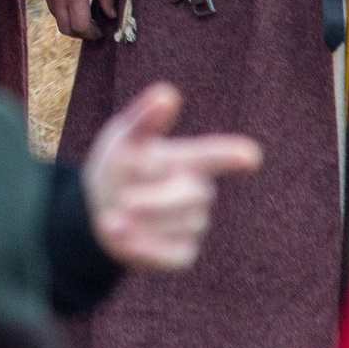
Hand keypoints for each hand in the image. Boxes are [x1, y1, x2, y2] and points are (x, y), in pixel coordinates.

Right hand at [42, 0, 115, 40]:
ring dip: (69, 19)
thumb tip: (110, 15)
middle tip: (92, 26)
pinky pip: (49, 2)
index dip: (92, 34)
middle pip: (65, 27)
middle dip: (79, 32)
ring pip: (56, 15)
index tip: (100, 32)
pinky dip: (61, 5)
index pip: (80, 26)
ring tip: (83, 7)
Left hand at [81, 83, 263, 272]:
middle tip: (124, 201)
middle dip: (157, 200)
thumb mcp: (124, 137)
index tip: (251, 155)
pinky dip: (140, 246)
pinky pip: (169, 254)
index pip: (213, 156)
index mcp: (188, 159)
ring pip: (178, 226)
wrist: (97, 207)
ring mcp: (194, 224)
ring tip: (112, 214)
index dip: (230, 154)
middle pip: (192, 195)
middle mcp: (198, 191)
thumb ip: (145, 118)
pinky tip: (117, 233)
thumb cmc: (119, 164)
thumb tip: (167, 93)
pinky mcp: (181, 254)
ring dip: (140, 222)